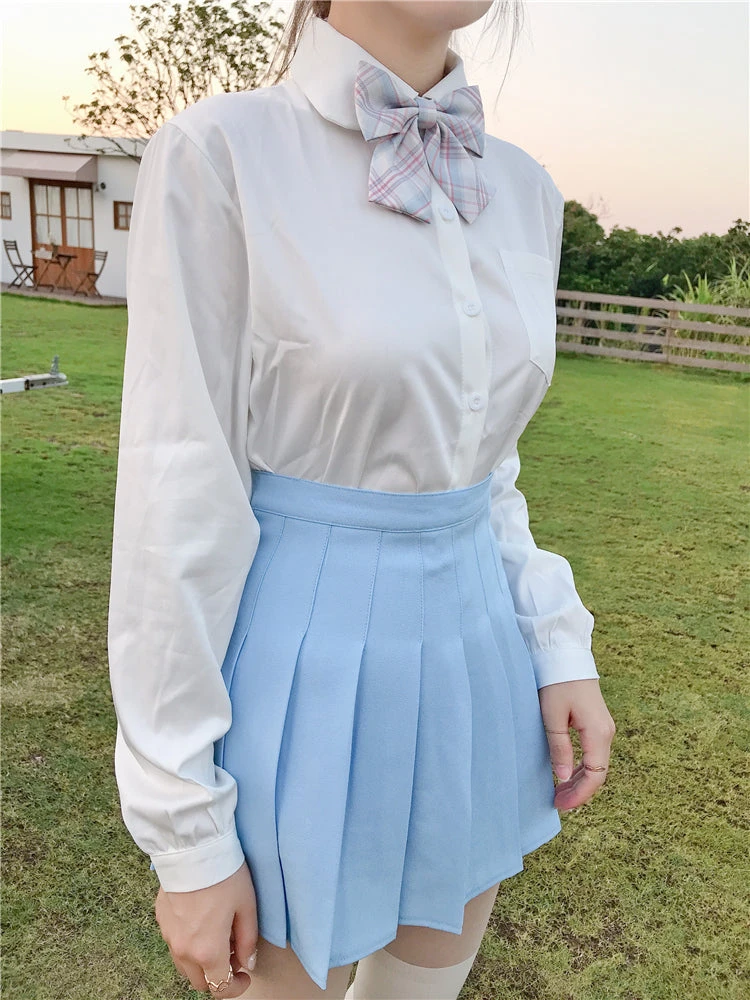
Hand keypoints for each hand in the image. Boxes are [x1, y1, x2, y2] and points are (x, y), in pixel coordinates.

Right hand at [154, 860, 258, 995]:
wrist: (193, 848)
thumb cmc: (224, 875)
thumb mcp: (247, 906)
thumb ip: (248, 940)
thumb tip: (248, 962)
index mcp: (207, 950)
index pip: (220, 988)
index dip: (236, 987)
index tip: (246, 975)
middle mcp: (183, 950)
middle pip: (200, 981)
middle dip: (218, 975)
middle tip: (234, 952)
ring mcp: (168, 936)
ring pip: (185, 965)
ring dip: (202, 961)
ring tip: (218, 936)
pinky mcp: (161, 920)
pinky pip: (175, 944)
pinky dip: (189, 944)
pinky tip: (202, 921)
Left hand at [538, 678, 615, 811]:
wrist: (565, 655)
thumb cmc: (556, 683)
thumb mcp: (552, 716)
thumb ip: (558, 747)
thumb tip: (562, 777)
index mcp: (598, 733)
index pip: (595, 776)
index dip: (579, 794)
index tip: (560, 804)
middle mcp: (606, 733)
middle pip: (598, 773)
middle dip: (579, 791)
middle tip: (556, 802)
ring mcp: (604, 728)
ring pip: (596, 764)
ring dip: (579, 780)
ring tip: (559, 791)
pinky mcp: (597, 723)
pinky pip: (593, 753)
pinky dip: (581, 767)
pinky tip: (566, 772)